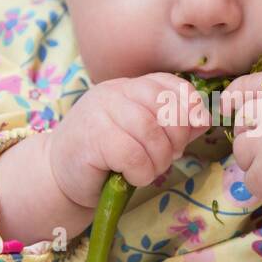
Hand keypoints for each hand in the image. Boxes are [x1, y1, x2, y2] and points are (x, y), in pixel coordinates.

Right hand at [47, 73, 212, 212]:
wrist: (56, 176)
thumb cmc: (103, 158)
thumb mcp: (142, 136)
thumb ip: (171, 125)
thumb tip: (204, 118)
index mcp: (128, 87)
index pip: (171, 85)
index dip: (190, 107)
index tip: (192, 130)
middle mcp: (114, 93)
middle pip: (165, 107)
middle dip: (176, 138)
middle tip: (168, 157)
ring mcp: (100, 112)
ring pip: (151, 132)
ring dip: (158, 159)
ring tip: (148, 170)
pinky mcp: (92, 138)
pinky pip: (133, 154)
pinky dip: (141, 172)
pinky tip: (132, 176)